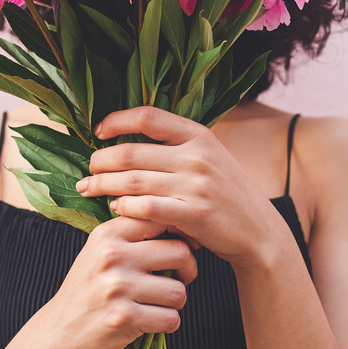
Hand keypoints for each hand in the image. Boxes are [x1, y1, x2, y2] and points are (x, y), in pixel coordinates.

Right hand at [26, 214, 197, 348]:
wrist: (58, 332)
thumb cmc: (87, 291)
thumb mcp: (99, 251)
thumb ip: (132, 235)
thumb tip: (179, 222)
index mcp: (108, 234)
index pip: (161, 219)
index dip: (179, 235)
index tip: (178, 251)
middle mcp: (112, 256)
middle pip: (180, 252)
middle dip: (187, 270)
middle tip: (177, 280)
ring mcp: (118, 288)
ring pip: (178, 291)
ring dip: (174, 303)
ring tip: (156, 305)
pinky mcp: (125, 318)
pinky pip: (171, 319)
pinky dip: (167, 324)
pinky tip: (150, 323)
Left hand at [75, 106, 293, 267]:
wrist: (259, 232)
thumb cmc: (227, 195)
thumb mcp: (210, 158)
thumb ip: (177, 146)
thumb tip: (129, 139)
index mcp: (199, 135)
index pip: (149, 116)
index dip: (117, 120)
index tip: (99, 130)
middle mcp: (197, 156)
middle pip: (132, 152)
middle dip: (101, 161)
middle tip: (88, 169)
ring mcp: (197, 186)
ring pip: (133, 181)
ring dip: (104, 185)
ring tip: (89, 189)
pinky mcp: (194, 215)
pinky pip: (147, 208)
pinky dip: (125, 208)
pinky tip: (116, 209)